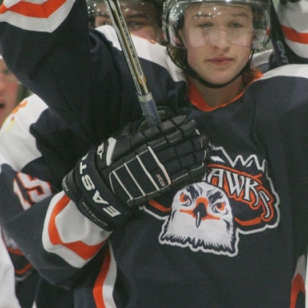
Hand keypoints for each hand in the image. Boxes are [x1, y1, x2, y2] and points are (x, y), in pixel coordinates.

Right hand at [62, 113, 209, 229]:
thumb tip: (155, 119)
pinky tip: (202, 165)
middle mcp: (150, 156)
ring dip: (195, 153)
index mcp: (139, 143)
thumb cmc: (109, 161)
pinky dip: (192, 171)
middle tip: (202, 133)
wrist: (102, 188)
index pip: (163, 132)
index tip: (189, 120)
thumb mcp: (119, 139)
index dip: (178, 126)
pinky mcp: (159, 186)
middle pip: (176, 145)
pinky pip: (180, 178)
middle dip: (191, 138)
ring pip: (181, 160)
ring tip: (205, 146)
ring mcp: (155, 172)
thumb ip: (137, 130)